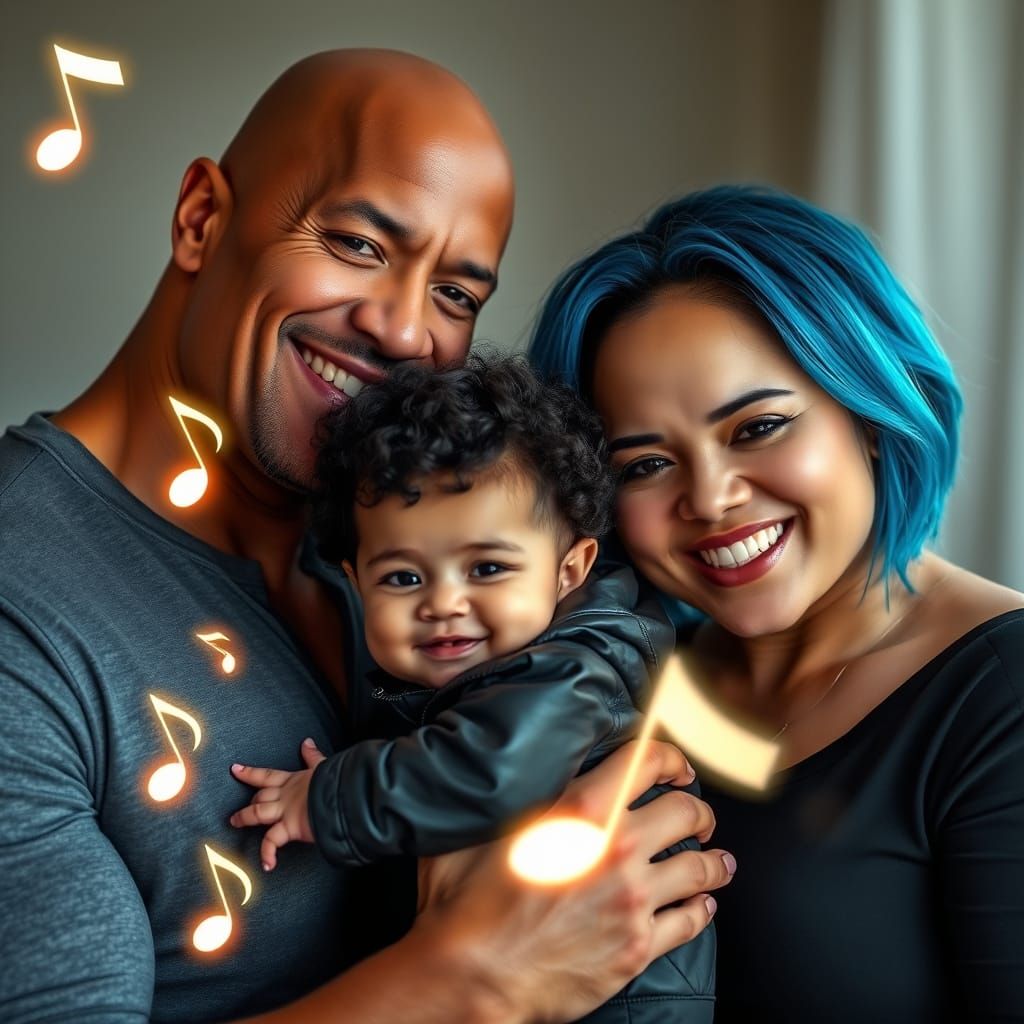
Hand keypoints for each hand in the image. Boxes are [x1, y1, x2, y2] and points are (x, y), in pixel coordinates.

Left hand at [229, 738, 326, 870]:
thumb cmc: (335, 779)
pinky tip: (267, 864)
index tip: (235, 769)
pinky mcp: (289, 826)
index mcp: (293, 780)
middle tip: (237, 810)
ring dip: (244, 818)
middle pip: (259, 796)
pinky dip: (268, 853)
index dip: (250, 772)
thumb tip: (307, 742)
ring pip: (257, 813)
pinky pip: (272, 841)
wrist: (342, 793)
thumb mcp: (323, 765)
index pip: (267, 775)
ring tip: (235, 823)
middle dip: (249, 801)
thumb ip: (313, 756)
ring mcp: (285, 811)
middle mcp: (285, 795)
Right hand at [415, 739, 733, 1023]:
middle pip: (686, 812)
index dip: (673, 759)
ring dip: (714, 860)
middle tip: (699, 816)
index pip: (649, 762)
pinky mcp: (637, 946)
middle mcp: (617, 849)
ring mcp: (632, 900)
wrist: (472, 973)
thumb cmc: (467, 902)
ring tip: (718, 860)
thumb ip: (513, 798)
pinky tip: (703, 904)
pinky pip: (690, 921)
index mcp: (583, 810)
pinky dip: (703, 909)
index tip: (679, 768)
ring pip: (699, 867)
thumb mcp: (483, 827)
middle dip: (699, 810)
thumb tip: (513, 775)